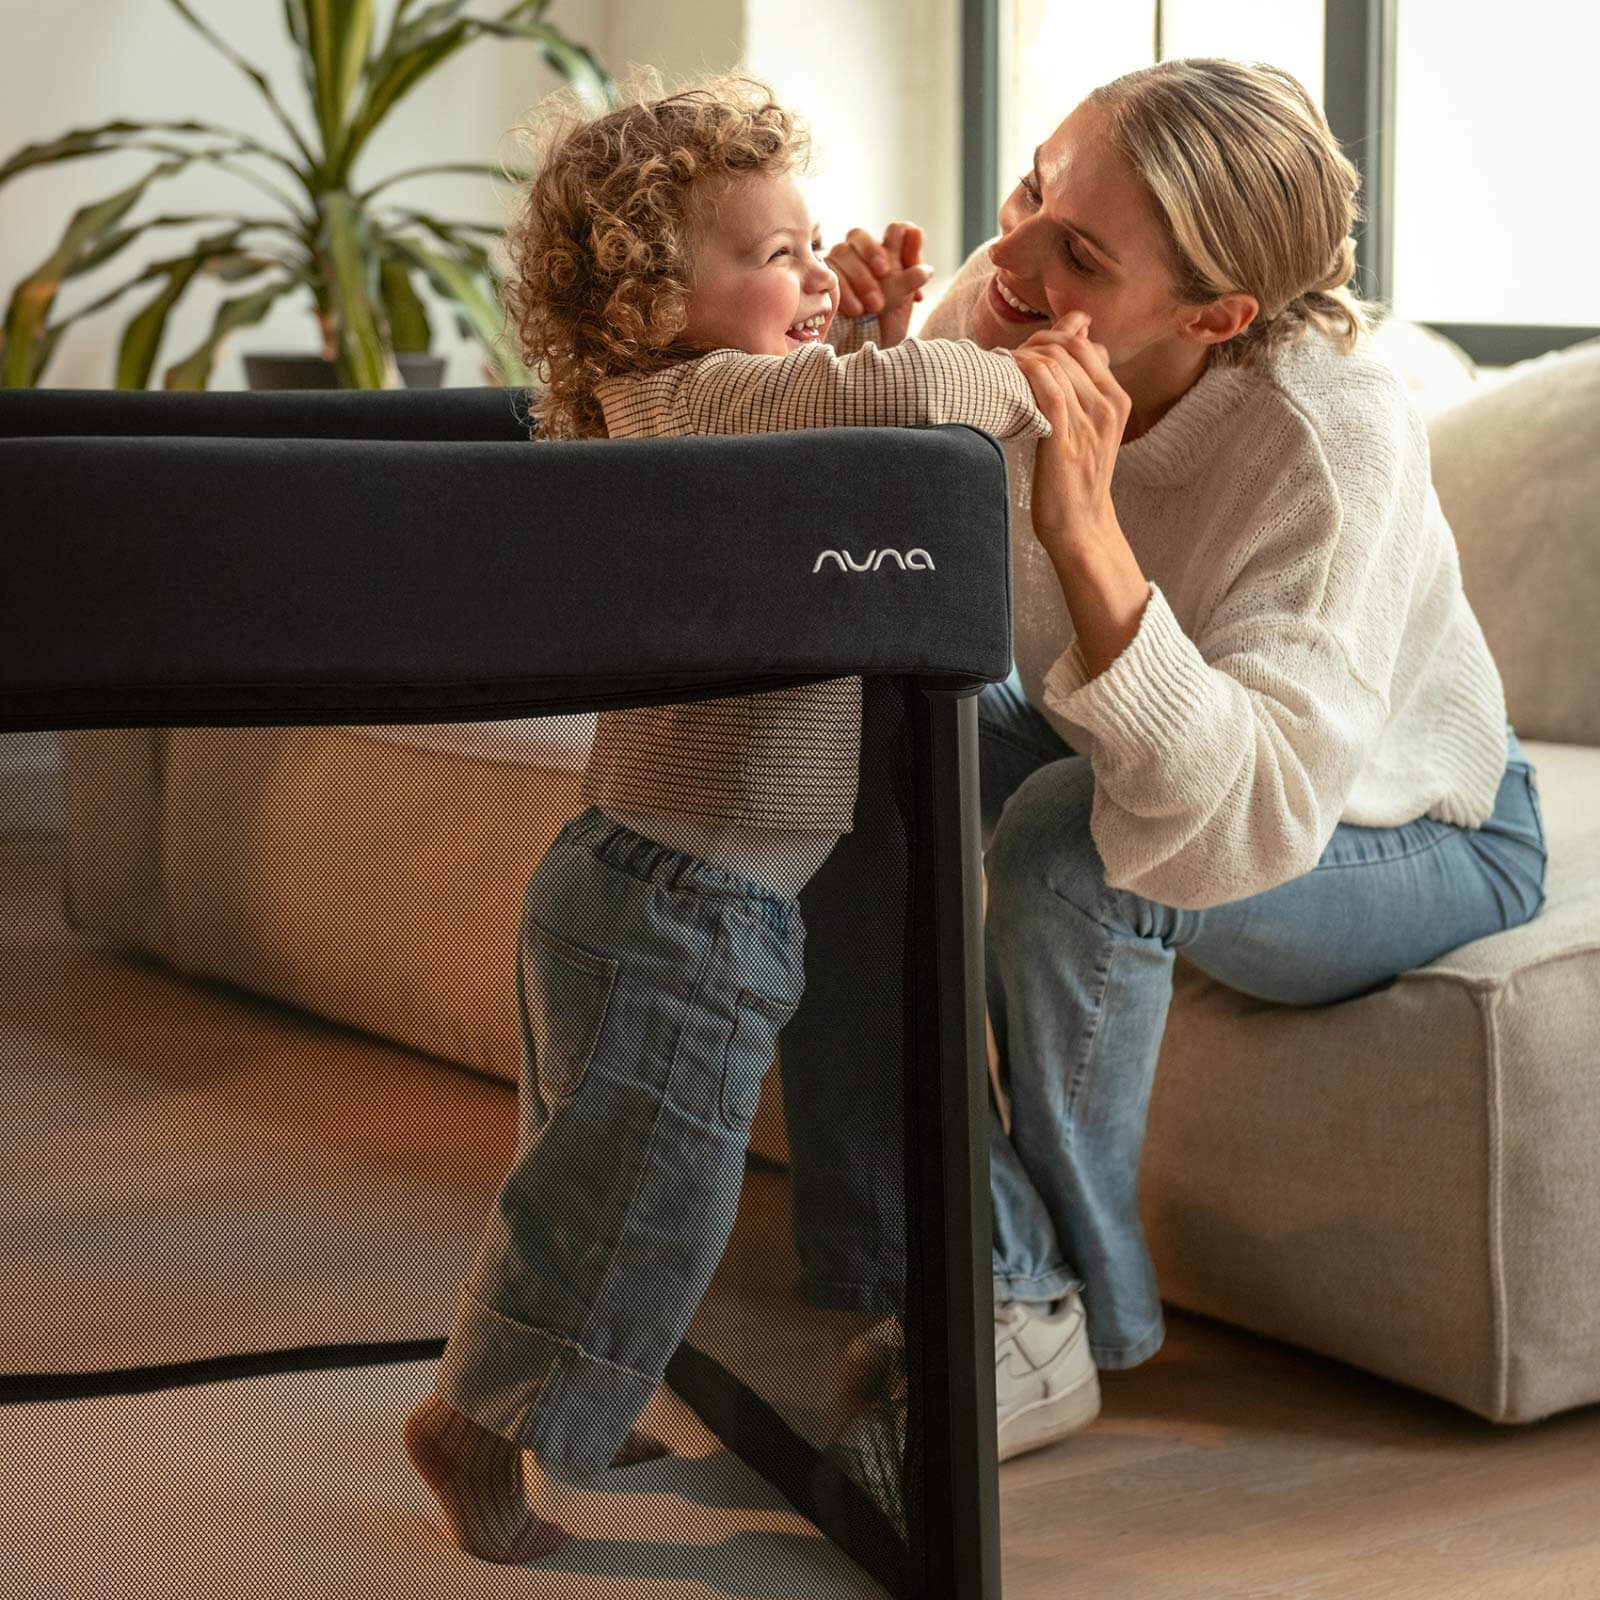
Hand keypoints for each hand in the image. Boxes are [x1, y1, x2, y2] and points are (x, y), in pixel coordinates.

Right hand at [825, 222, 934, 346]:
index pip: (895, 229)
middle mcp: (860, 248)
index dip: (897, 239)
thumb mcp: (903, 295)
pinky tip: (856, 310)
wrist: (862, 336)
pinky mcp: (824, 274)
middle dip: (871, 253)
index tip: (900, 259)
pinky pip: (830, 275)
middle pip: (858, 235)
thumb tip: (927, 266)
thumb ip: (913, 277)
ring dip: (860, 278)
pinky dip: (845, 294)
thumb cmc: (885, 309)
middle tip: (884, 273)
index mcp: (886, 248)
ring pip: (842, 253)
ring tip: (873, 306)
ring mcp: (839, 259)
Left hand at [1010, 313, 1131, 553]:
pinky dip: (1024, 373)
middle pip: (1066, 349)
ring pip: (1054, 365)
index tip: (1025, 351)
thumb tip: (1068, 349)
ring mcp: (1088, 424)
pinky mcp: (1064, 441)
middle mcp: (1108, 406)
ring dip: (1021, 358)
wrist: (1082, 526)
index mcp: (1117, 399)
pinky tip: (1007, 375)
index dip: (1049, 338)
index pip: (1083, 345)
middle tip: (1007, 358)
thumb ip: (1081, 391)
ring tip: (1001, 368)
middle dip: (1032, 345)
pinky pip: (1047, 390)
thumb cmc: (1077, 478)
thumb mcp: (1090, 429)